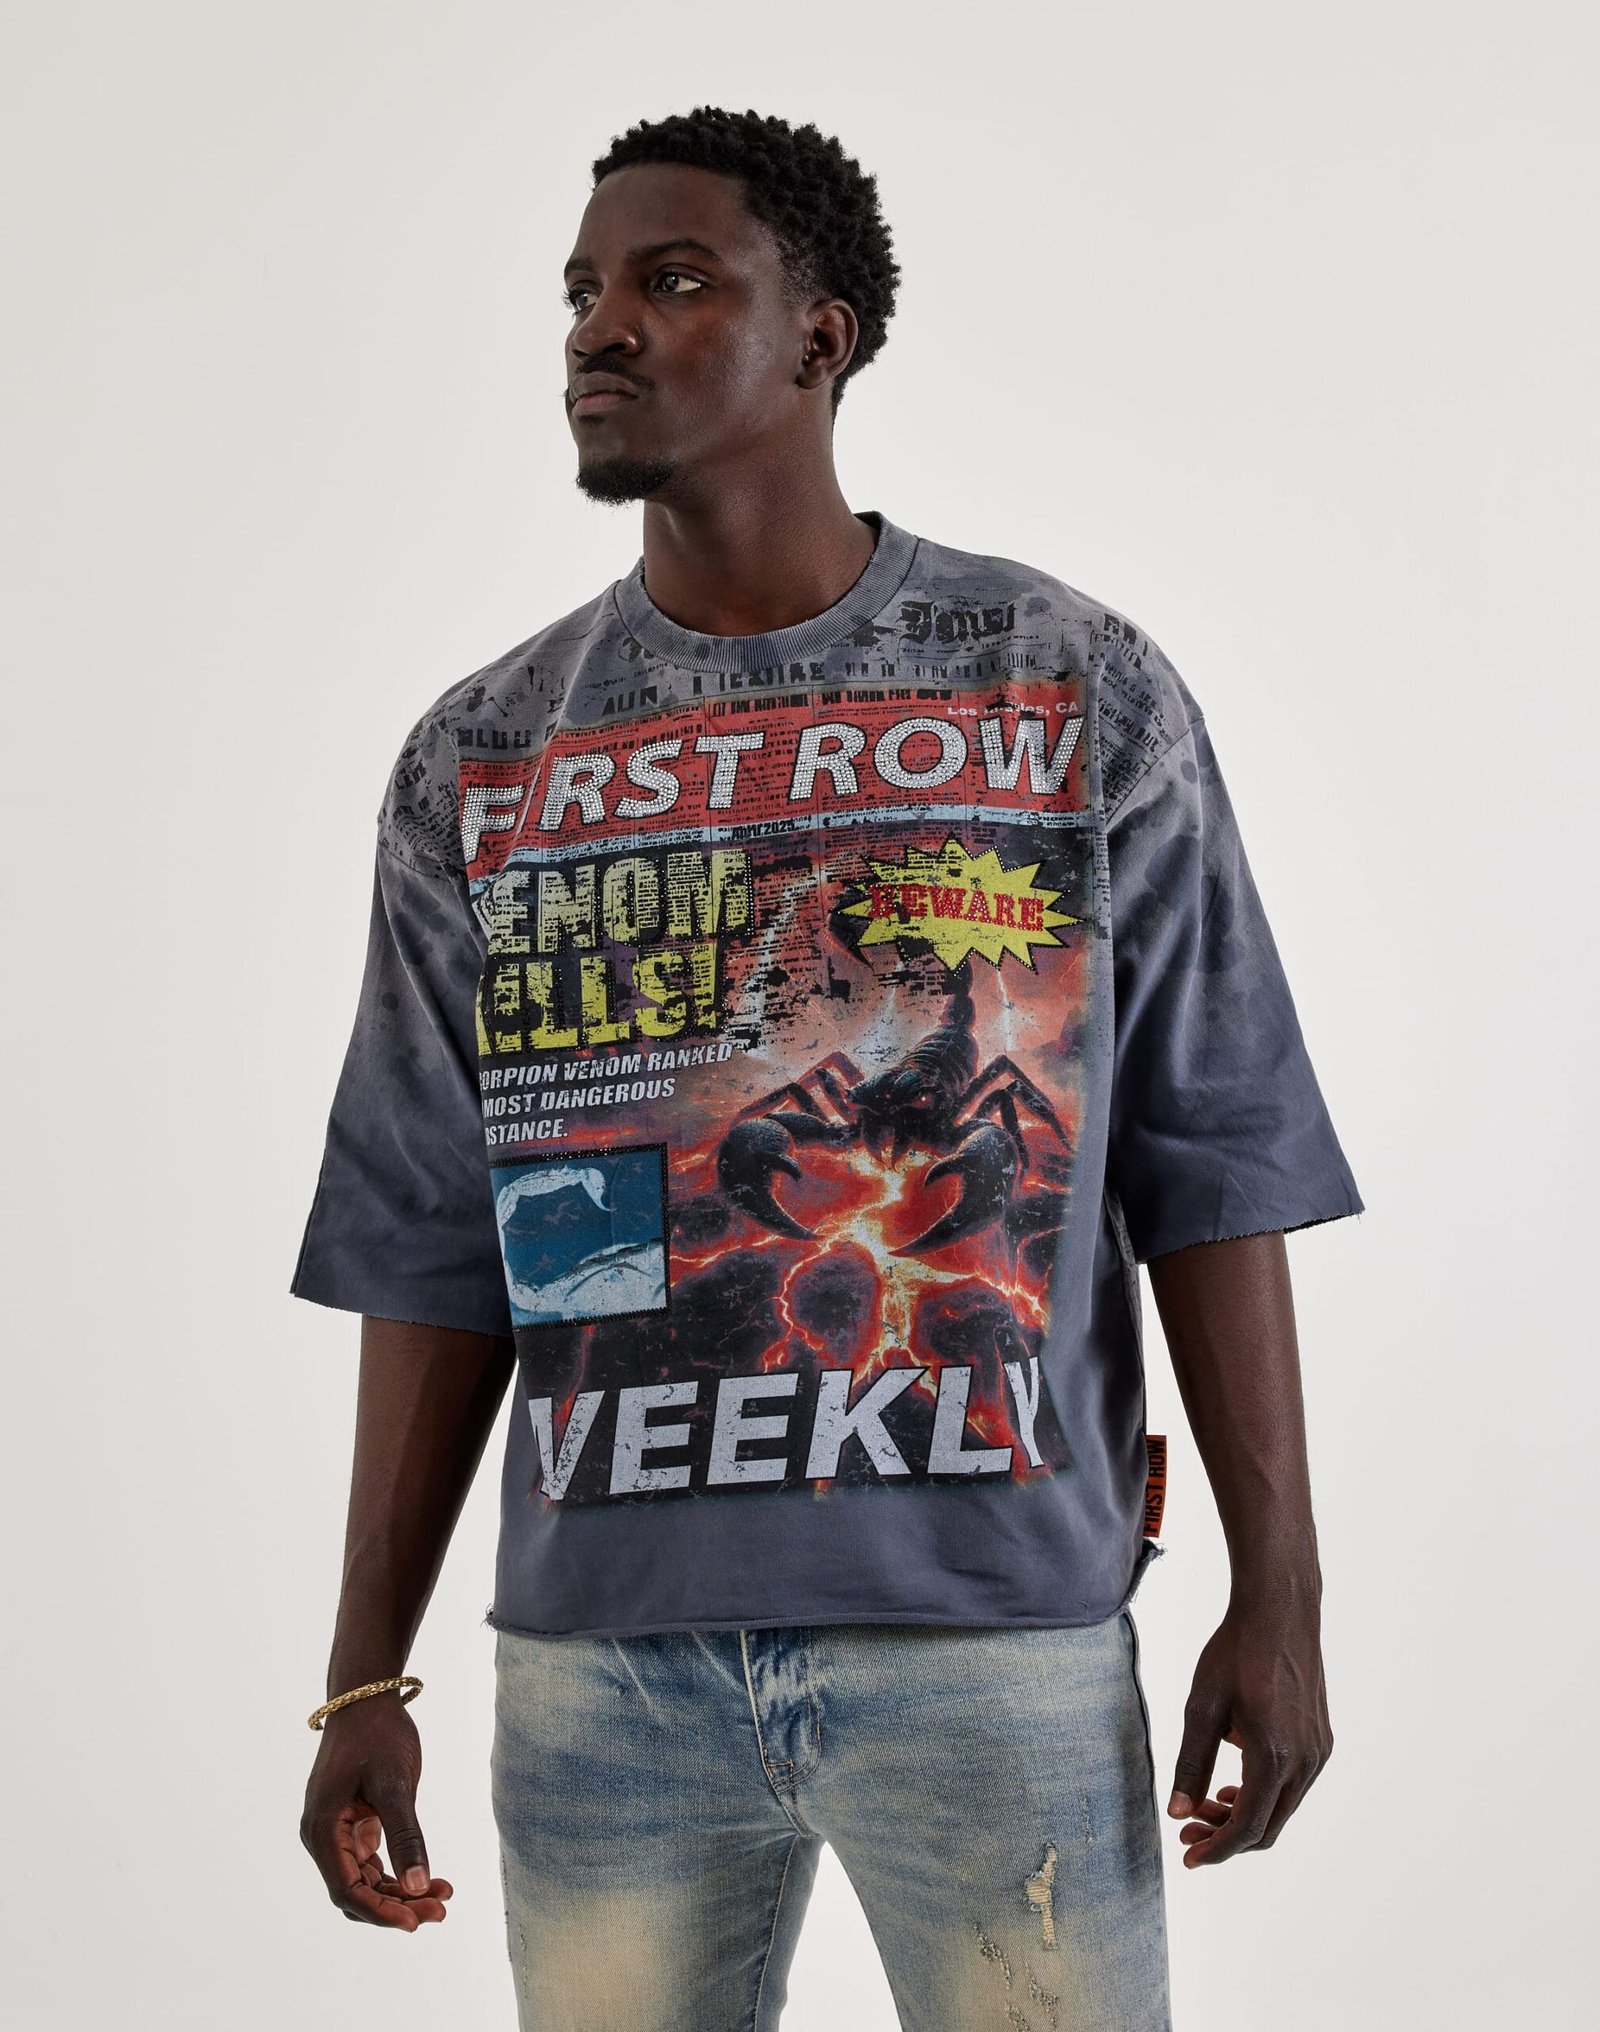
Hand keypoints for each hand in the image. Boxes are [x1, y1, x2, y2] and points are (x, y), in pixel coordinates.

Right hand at [301, 1695, 454, 1927]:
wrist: (368, 1698)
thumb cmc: (378, 1735)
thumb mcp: (395, 1785)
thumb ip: (406, 1836)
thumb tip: (418, 1886)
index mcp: (322, 1830)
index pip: (347, 1890)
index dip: (381, 1912)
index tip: (416, 1923)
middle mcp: (324, 1837)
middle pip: (357, 1891)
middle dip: (398, 1905)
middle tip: (441, 1910)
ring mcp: (337, 1832)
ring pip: (367, 1881)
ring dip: (402, 1893)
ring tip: (443, 1896)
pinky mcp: (354, 1825)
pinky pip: (373, 1863)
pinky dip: (400, 1872)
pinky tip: (431, 1878)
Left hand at [1166, 1593, 1331, 1866]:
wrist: (1280, 1612)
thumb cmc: (1235, 1652)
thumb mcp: (1201, 1706)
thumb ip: (1191, 1763)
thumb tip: (1178, 1813)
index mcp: (1274, 1756)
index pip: (1248, 1827)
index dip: (1217, 1849)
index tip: (1189, 1857)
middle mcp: (1306, 1762)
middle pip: (1268, 1827)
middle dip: (1227, 1836)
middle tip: (1189, 1831)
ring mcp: (1319, 1752)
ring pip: (1282, 1808)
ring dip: (1245, 1816)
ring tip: (1205, 1806)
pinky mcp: (1322, 1741)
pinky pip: (1294, 1786)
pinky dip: (1264, 1795)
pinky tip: (1234, 1784)